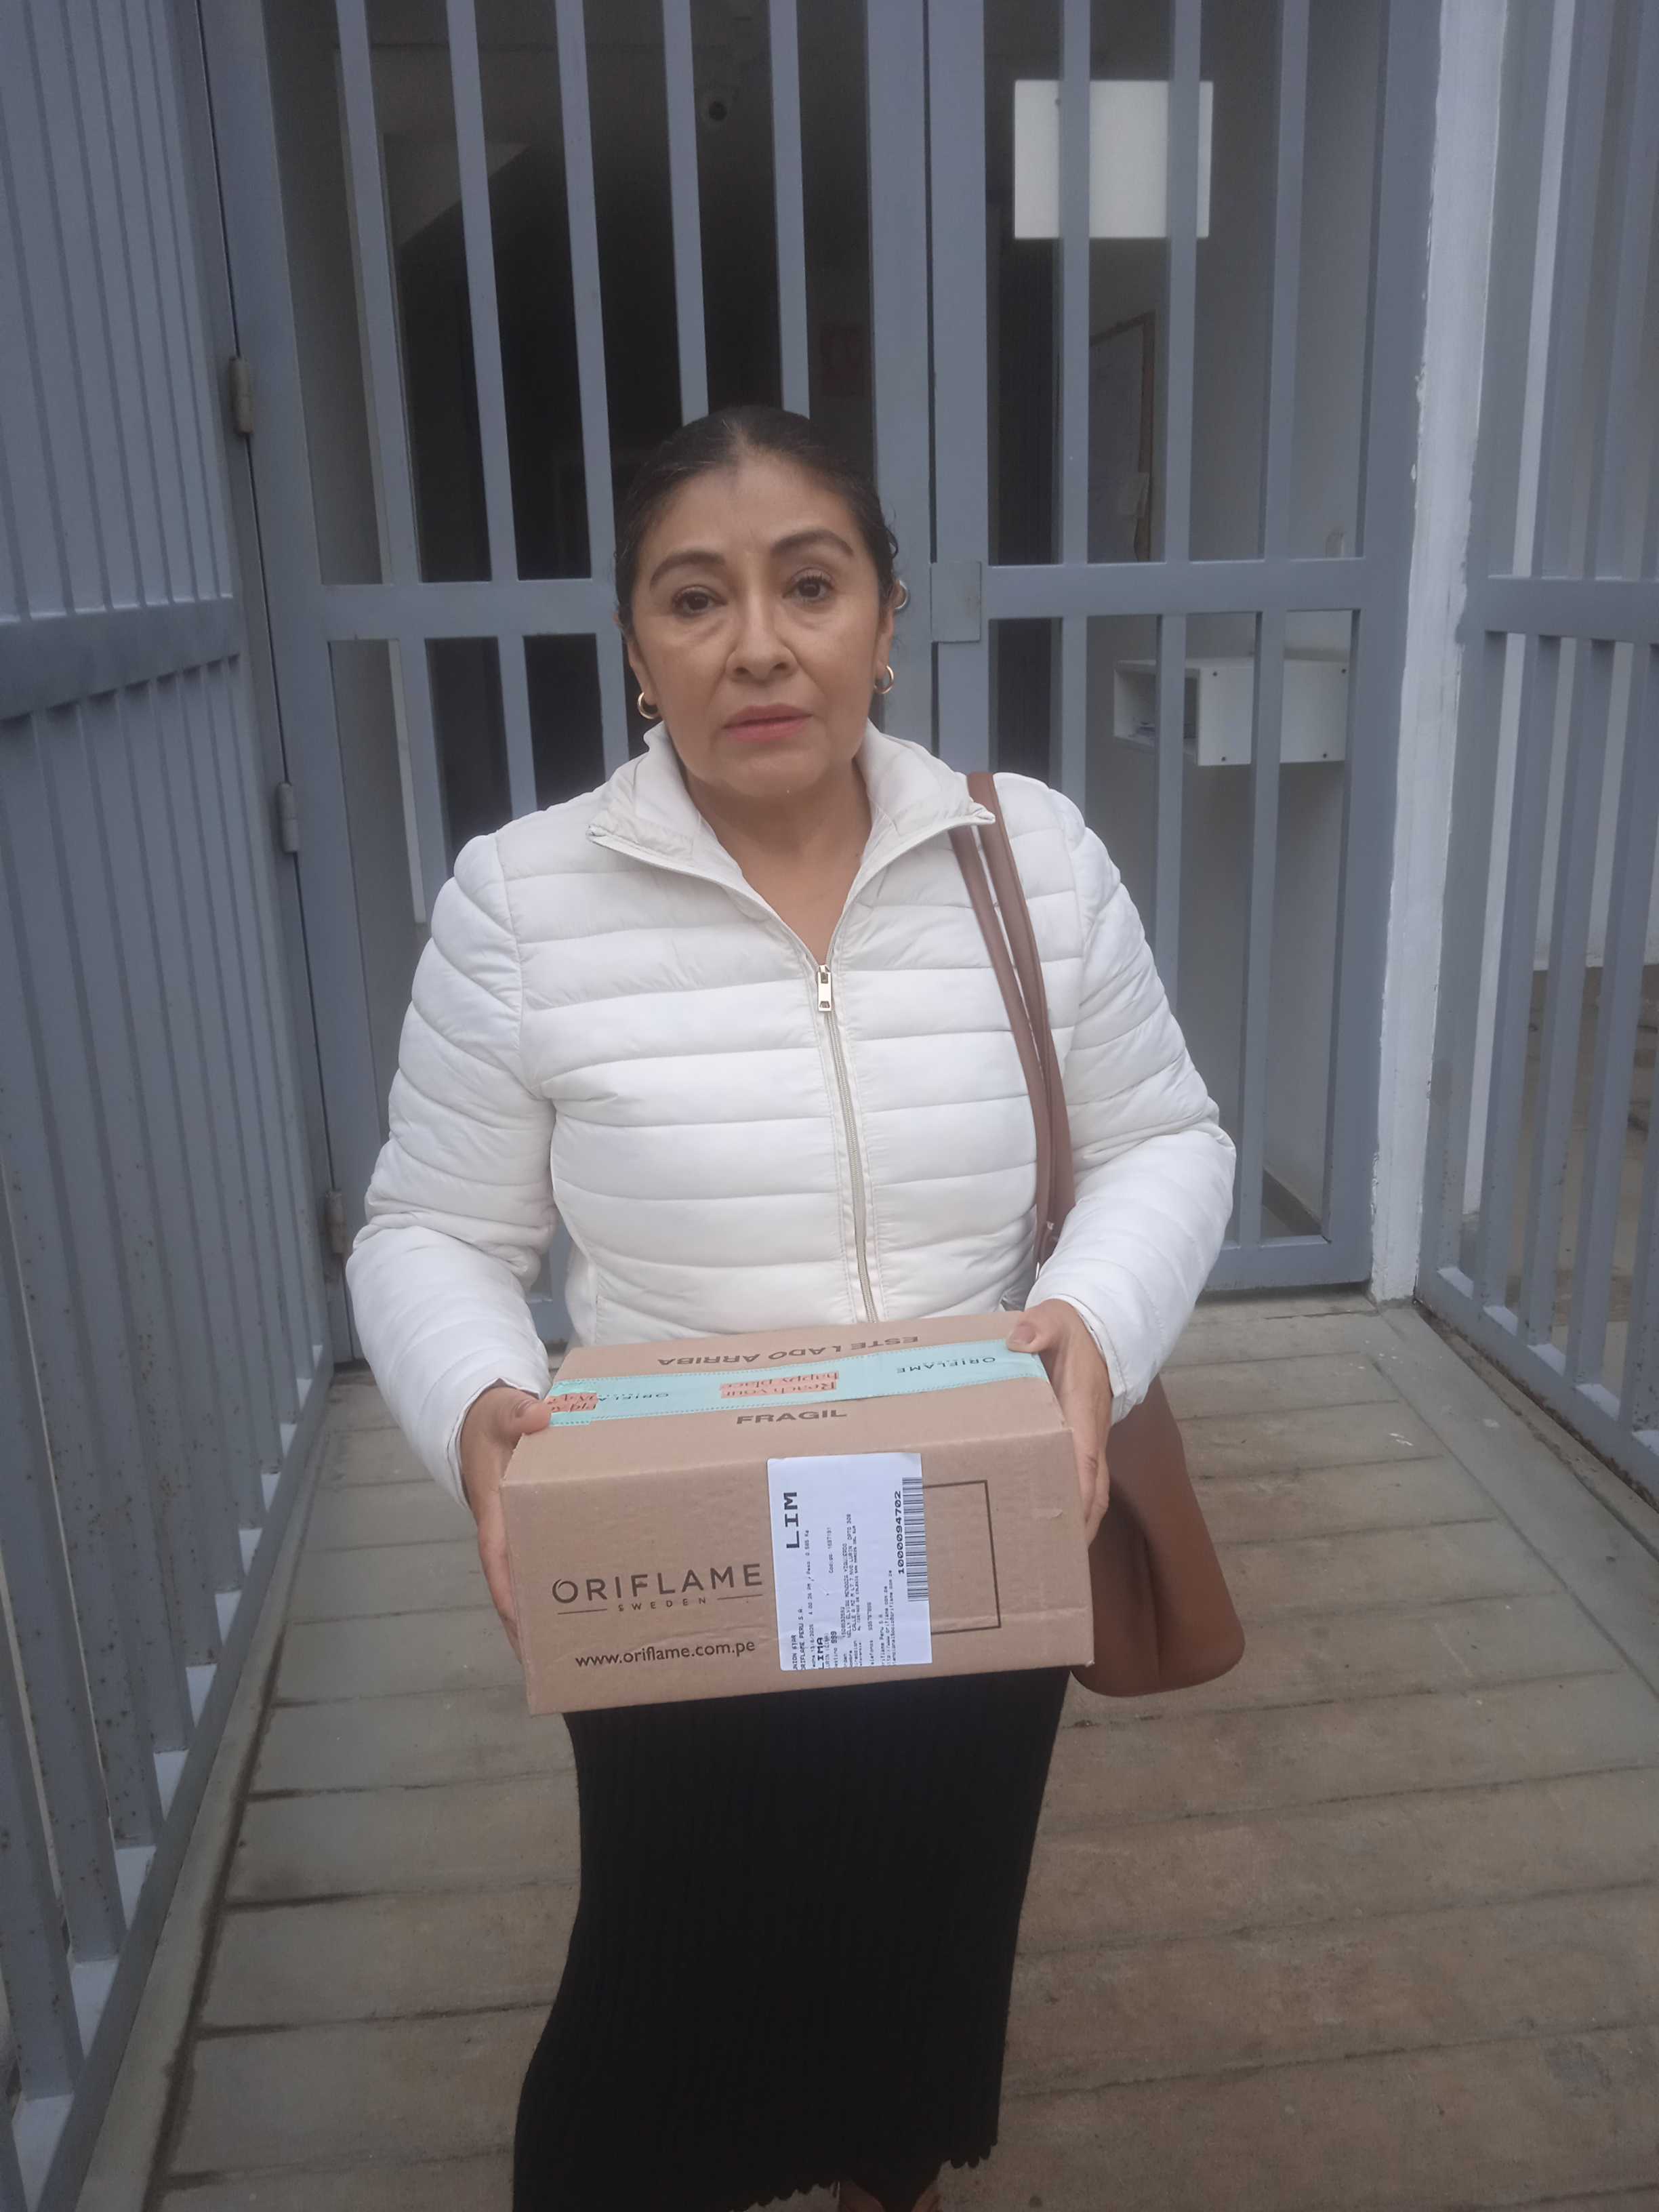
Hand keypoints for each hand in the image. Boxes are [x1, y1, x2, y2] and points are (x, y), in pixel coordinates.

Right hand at [458, 1384, 550, 1655]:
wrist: (489, 1422)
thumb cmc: (494, 1421)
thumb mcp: (502, 1411)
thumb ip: (516, 1413)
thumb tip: (538, 1416)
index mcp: (495, 1508)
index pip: (496, 1556)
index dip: (505, 1588)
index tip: (517, 1619)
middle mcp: (505, 1529)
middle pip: (511, 1583)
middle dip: (524, 1621)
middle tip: (544, 1659)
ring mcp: (519, 1533)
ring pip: (528, 1579)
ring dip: (540, 1612)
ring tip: (564, 1651)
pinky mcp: (536, 1528)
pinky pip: (545, 1560)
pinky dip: (556, 1583)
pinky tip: (580, 1603)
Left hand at [1007, 1301, 1112, 1540]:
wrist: (1092, 1331)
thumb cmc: (1071, 1331)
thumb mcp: (1055, 1320)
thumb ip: (1039, 1327)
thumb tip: (1019, 1340)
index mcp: (1083, 1412)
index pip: (1085, 1459)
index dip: (1078, 1493)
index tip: (1068, 1525)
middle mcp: (1089, 1435)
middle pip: (1093, 1490)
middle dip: (1079, 1525)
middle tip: (1054, 1561)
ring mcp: (1085, 1442)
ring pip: (1088, 1490)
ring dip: (1075, 1521)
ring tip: (1049, 1556)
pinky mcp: (1075, 1443)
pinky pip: (1076, 1479)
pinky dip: (1068, 1504)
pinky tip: (1044, 1520)